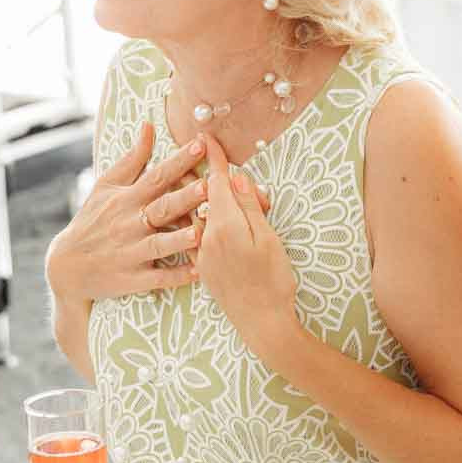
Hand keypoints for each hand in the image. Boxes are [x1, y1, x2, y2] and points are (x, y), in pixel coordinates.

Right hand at [44, 122, 206, 302]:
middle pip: (161, 208)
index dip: (178, 161)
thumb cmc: (92, 221)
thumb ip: (133, 159)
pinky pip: (157, 278)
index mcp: (127, 199)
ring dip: (179, 239)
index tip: (200, 146)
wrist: (66, 267)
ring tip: (199, 232)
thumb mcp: (106, 186)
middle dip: (184, 197)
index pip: (156, 176)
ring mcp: (131, 252)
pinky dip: (176, 277)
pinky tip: (196, 272)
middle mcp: (130, 224)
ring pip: (159, 245)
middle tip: (209, 186)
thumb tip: (149, 125)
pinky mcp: (132, 279)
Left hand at [193, 134, 298, 347]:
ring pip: (192, 214)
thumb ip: (248, 208)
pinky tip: (187, 214)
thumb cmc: (274, 282)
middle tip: (201, 155)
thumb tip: (236, 179)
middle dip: (204, 174)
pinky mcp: (201, 269)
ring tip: (187, 176)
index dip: (214, 158)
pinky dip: (188, 219)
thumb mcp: (268, 239)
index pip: (218, 183)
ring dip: (192, 194)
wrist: (263, 325)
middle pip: (201, 196)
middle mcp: (206, 237)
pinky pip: (189, 236)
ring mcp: (201, 254)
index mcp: (225, 226)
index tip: (206, 137)